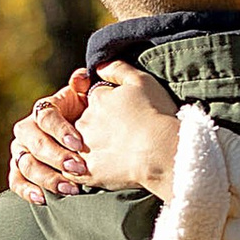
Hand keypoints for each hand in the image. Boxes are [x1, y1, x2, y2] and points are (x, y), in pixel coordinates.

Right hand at [9, 69, 91, 202]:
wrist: (81, 141)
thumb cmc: (87, 119)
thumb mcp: (89, 102)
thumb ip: (85, 88)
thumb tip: (82, 77)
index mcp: (43, 110)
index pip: (46, 116)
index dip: (61, 130)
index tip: (79, 144)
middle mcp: (27, 130)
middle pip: (34, 143)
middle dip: (56, 157)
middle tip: (78, 169)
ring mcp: (21, 151)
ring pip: (26, 164)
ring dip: (47, 178)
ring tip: (69, 189)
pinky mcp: (19, 171)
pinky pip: (16, 181)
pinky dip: (27, 191)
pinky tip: (43, 199)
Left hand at [78, 63, 180, 197]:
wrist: (162, 151)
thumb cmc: (156, 114)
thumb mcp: (141, 80)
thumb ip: (117, 69)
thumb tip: (99, 67)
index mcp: (97, 99)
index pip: (96, 99)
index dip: (110, 106)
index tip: (126, 115)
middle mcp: (85, 121)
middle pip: (86, 122)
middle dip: (100, 128)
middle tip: (124, 137)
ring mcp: (84, 148)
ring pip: (79, 147)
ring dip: (91, 149)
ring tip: (117, 157)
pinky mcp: (88, 172)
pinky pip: (77, 172)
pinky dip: (84, 171)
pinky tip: (103, 172)